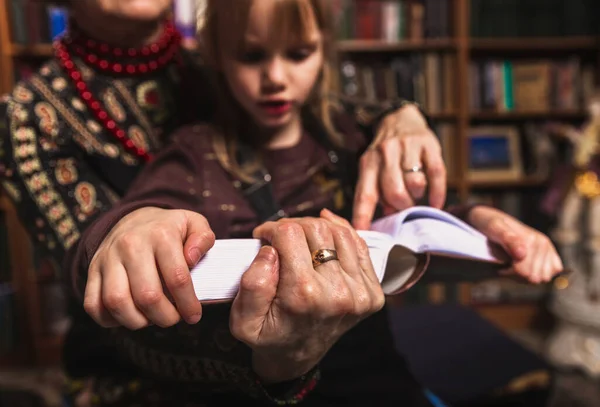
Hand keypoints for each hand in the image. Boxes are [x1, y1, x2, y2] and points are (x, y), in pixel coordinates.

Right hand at [83, 207, 214, 329]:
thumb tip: (192, 258)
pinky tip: (130, 315)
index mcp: (160, 234)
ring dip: (138, 322)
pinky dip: (110, 320)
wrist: (134, 218)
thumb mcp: (194, 224)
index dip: (188, 303)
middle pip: (147, 296)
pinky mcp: (93, 270)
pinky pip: (93, 305)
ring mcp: (108, 258)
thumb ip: (203, 239)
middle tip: (174, 318)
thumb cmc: (169, 229)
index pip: (177, 278)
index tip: (194, 315)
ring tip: (152, 319)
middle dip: (165, 317)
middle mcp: (130, 245)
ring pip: (117, 303)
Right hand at [229, 209, 384, 382]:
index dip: (271, 229)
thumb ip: (253, 284)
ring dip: (316, 228)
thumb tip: (270, 250)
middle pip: (317, 228)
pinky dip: (341, 233)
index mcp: (304, 296)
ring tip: (300, 238)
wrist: (296, 358)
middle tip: (279, 237)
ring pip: (339, 232)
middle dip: (293, 225)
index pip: (290, 234)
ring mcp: (360, 293)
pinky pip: (360, 245)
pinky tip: (324, 234)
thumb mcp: (243, 322)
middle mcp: (338, 292)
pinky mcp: (372, 292)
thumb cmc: (268, 336)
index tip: (262, 237)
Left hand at [352, 103, 446, 229]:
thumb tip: (384, 221)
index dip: (363, 216)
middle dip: (402, 207)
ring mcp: (407, 147)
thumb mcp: (373, 169)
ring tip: (415, 194)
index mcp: (368, 164)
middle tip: (405, 208)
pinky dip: (437, 193)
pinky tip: (435, 202)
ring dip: (417, 196)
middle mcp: (385, 153)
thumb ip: (377, 194)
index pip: (364, 194)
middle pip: (394, 192)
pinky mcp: (429, 144)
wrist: (401, 119)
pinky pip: (437, 174)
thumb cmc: (386, 155)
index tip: (362, 234)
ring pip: (415, 183)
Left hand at [467, 206, 562, 282]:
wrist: (489, 219)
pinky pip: (548, 275)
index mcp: (533, 239)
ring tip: (513, 266)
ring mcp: (547, 250)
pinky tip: (522, 267)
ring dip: (525, 277)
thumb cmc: (489, 223)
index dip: (510, 273)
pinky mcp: (549, 256)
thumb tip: (522, 254)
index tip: (500, 266)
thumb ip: (508, 239)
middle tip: (505, 266)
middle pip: (534, 278)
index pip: (526, 272)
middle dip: (517, 276)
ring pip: (541, 279)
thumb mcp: (494, 228)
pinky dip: (535, 275)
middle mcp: (543, 244)